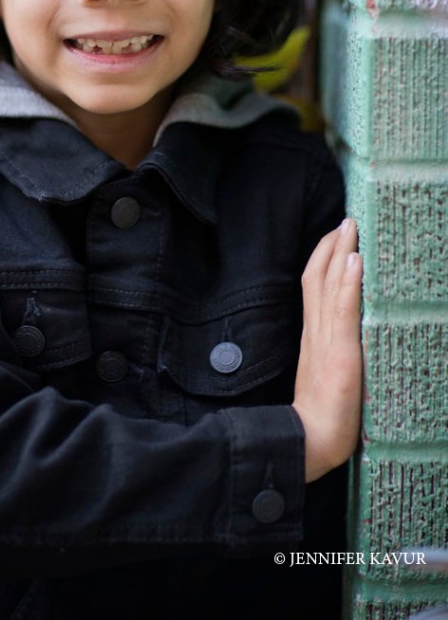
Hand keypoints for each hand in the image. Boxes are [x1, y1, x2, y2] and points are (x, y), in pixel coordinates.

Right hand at [292, 218, 362, 482]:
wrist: (307, 443)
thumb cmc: (319, 418)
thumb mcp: (323, 375)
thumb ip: (326, 352)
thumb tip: (339, 336)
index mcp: (310, 336)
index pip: (312, 285)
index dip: (321, 257)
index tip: (334, 234)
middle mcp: (314, 331)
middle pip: (316, 276)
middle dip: (330, 245)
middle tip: (345, 219)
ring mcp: (326, 341)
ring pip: (328, 285)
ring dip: (339, 252)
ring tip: (350, 227)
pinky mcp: (340, 354)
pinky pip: (343, 311)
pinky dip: (347, 283)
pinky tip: (354, 262)